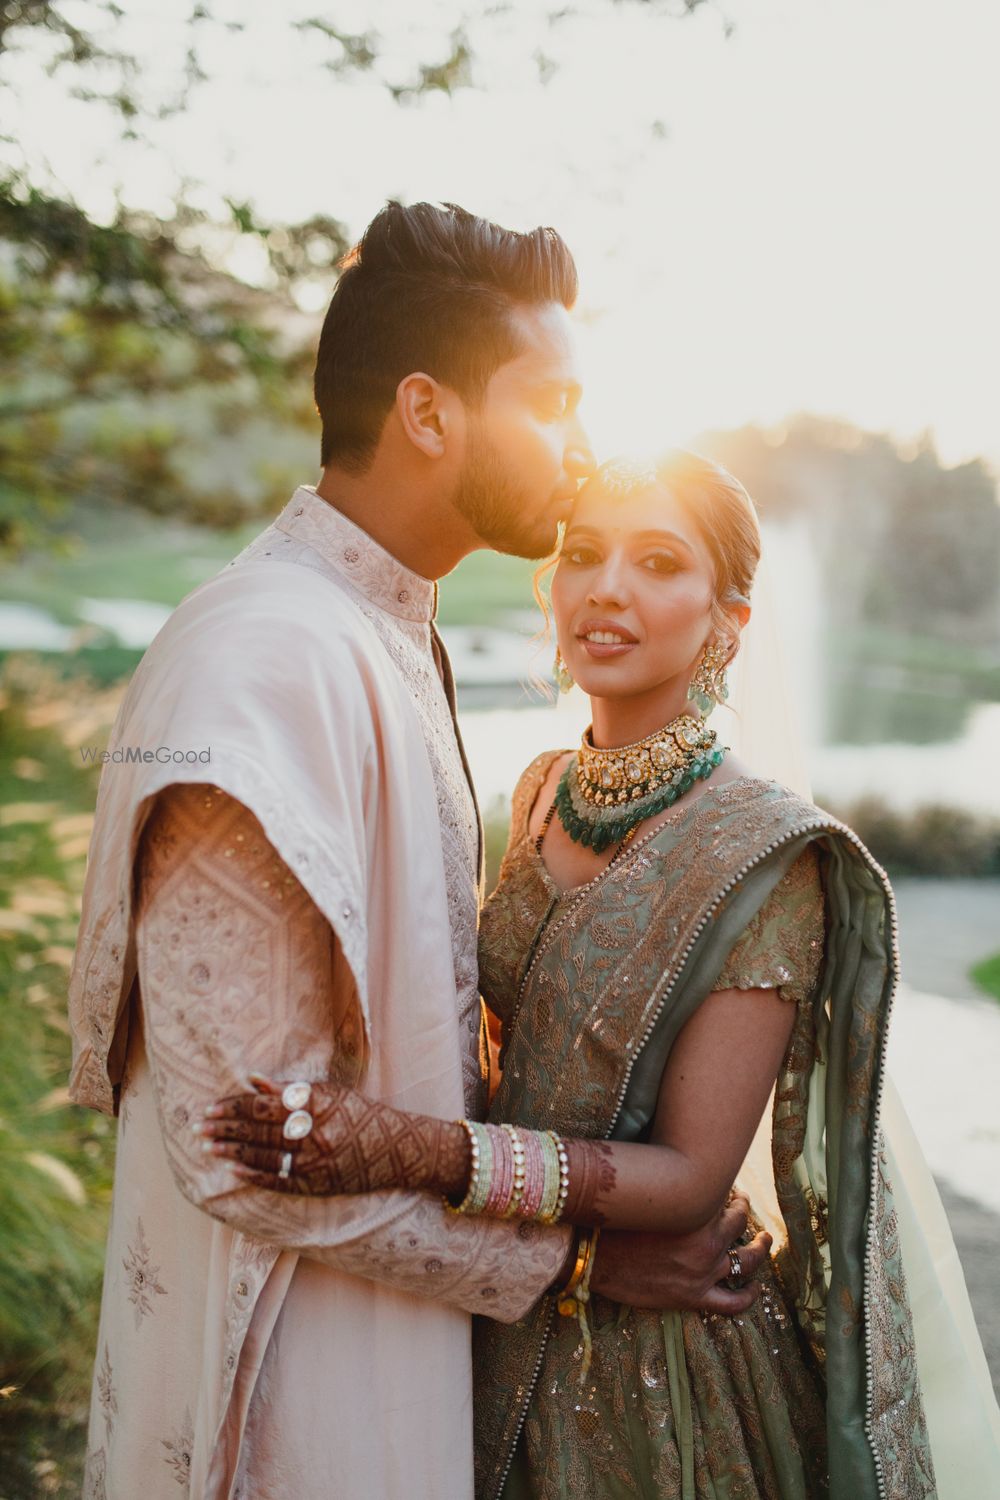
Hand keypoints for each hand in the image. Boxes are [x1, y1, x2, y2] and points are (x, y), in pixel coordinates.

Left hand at [197, 1074, 469, 1197]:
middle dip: (226, 1127)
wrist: (398, 1150)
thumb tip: (253, 1080)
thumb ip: (290, 1089)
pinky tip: (231, 1169)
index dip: (235, 1105)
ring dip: (232, 1150)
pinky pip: (279, 1181)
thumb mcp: (331, 1093)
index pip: (265, 1105)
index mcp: (317, 1105)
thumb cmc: (362, 1114)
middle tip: (197, 1125)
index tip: (211, 1105)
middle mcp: (315, 1134)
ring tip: (206, 1145)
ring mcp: (316, 1162)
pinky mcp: (318, 1184)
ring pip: (264, 1155)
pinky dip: (254, 1174)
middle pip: (260, 1130)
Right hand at [589, 1192, 770, 1314]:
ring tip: (764, 1241)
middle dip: (743, 1212)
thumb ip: (669, 1181)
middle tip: (742, 1205)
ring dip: (759, 1250)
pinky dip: (748, 1297)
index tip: (727, 1187)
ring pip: (745, 1262)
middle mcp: (705, 1241)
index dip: (729, 1190)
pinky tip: (755, 1290)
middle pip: (738, 1223)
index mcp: (694, 1210)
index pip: (725, 1195)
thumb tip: (683, 1166)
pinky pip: (732, 1303)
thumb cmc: (611, 1218)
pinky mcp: (693, 1297)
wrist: (588, 1256)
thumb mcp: (644, 1191)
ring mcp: (702, 1272)